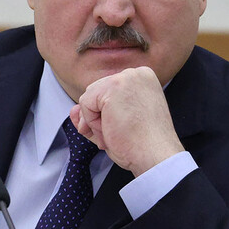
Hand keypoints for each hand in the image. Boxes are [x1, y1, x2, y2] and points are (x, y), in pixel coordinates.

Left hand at [70, 66, 184, 176]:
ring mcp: (124, 78)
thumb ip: (94, 114)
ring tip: (117, 133)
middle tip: (118, 134)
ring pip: (88, 98)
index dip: (106, 114)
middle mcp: (135, 73)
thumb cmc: (143, 144)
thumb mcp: (117, 123)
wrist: (155, 155)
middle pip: (95, 92)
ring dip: (96, 122)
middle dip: (98, 118)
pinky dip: (92, 123)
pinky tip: (112, 130)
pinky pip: (85, 104)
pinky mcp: (113, 88)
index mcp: (142, 79)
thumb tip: (73, 110)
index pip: (107, 91)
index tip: (124, 128)